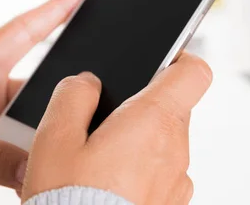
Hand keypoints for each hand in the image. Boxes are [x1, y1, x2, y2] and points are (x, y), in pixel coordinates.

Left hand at [0, 0, 91, 204]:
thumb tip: (34, 164)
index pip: (21, 32)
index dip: (55, 9)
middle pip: (38, 87)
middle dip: (67, 90)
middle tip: (96, 95)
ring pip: (35, 129)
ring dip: (49, 139)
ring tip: (68, 148)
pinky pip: (23, 163)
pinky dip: (36, 169)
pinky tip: (47, 176)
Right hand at [22, 53, 211, 204]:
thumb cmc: (69, 201)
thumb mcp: (55, 137)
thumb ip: (73, 95)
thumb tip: (86, 83)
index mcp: (153, 121)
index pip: (194, 73)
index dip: (179, 59)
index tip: (160, 61)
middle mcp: (175, 150)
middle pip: (171, 107)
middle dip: (140, 107)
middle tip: (102, 121)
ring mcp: (177, 182)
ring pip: (163, 141)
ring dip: (138, 141)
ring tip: (98, 160)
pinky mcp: (171, 204)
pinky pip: (160, 172)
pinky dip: (141, 170)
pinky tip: (109, 183)